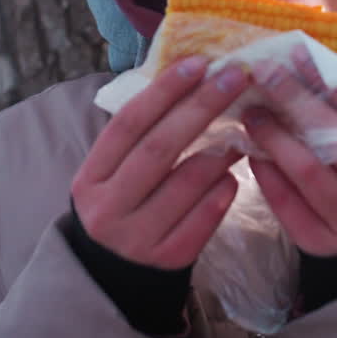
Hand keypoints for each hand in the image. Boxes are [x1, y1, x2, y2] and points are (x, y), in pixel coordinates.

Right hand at [71, 56, 247, 269]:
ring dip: (221, 150)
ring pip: (186, 183)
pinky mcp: (168, 261)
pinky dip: (223, 191)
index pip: (128, 124)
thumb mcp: (113, 174)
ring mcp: (137, 237)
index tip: (198, 63)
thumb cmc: (122, 205)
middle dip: (200, 107)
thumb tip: (189, 79)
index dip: (163, 91)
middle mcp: (108, 208)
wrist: (111, 274)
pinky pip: (204, 218)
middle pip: (159, 148)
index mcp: (91, 177)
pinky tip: (235, 175)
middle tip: (235, 77)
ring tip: (246, 128)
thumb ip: (141, 137)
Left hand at [242, 48, 336, 256]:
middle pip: (336, 142)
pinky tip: (251, 149)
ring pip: (307, 171)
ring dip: (274, 135)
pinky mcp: (317, 242)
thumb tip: (311, 66)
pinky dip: (265, 170)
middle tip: (266, 73)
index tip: (302, 55)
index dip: (333, 83)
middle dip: (298, 102)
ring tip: (252, 111)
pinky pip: (285, 201)